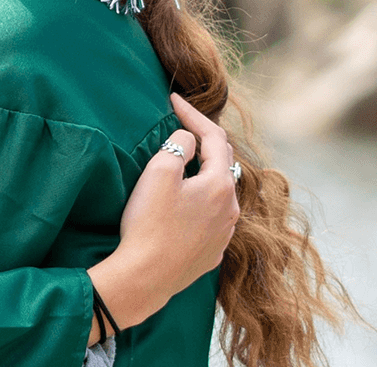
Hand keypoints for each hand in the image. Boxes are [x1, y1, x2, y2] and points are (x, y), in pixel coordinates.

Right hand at [121, 95, 238, 282]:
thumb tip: (189, 138)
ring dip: (205, 171)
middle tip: (182, 124)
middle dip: (204, 140)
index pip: (214, 137)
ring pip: (220, 191)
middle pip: (222, 163)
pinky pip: (212, 216)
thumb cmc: (149, 223)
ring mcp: (223, 233)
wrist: (146, 277)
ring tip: (187, 160)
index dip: (193, 114)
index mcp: (219, 184)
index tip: (173, 99)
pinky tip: (187, 201)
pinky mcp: (211, 251)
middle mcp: (230, 208)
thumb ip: (179, 145)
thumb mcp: (160, 172)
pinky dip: (202, 199)